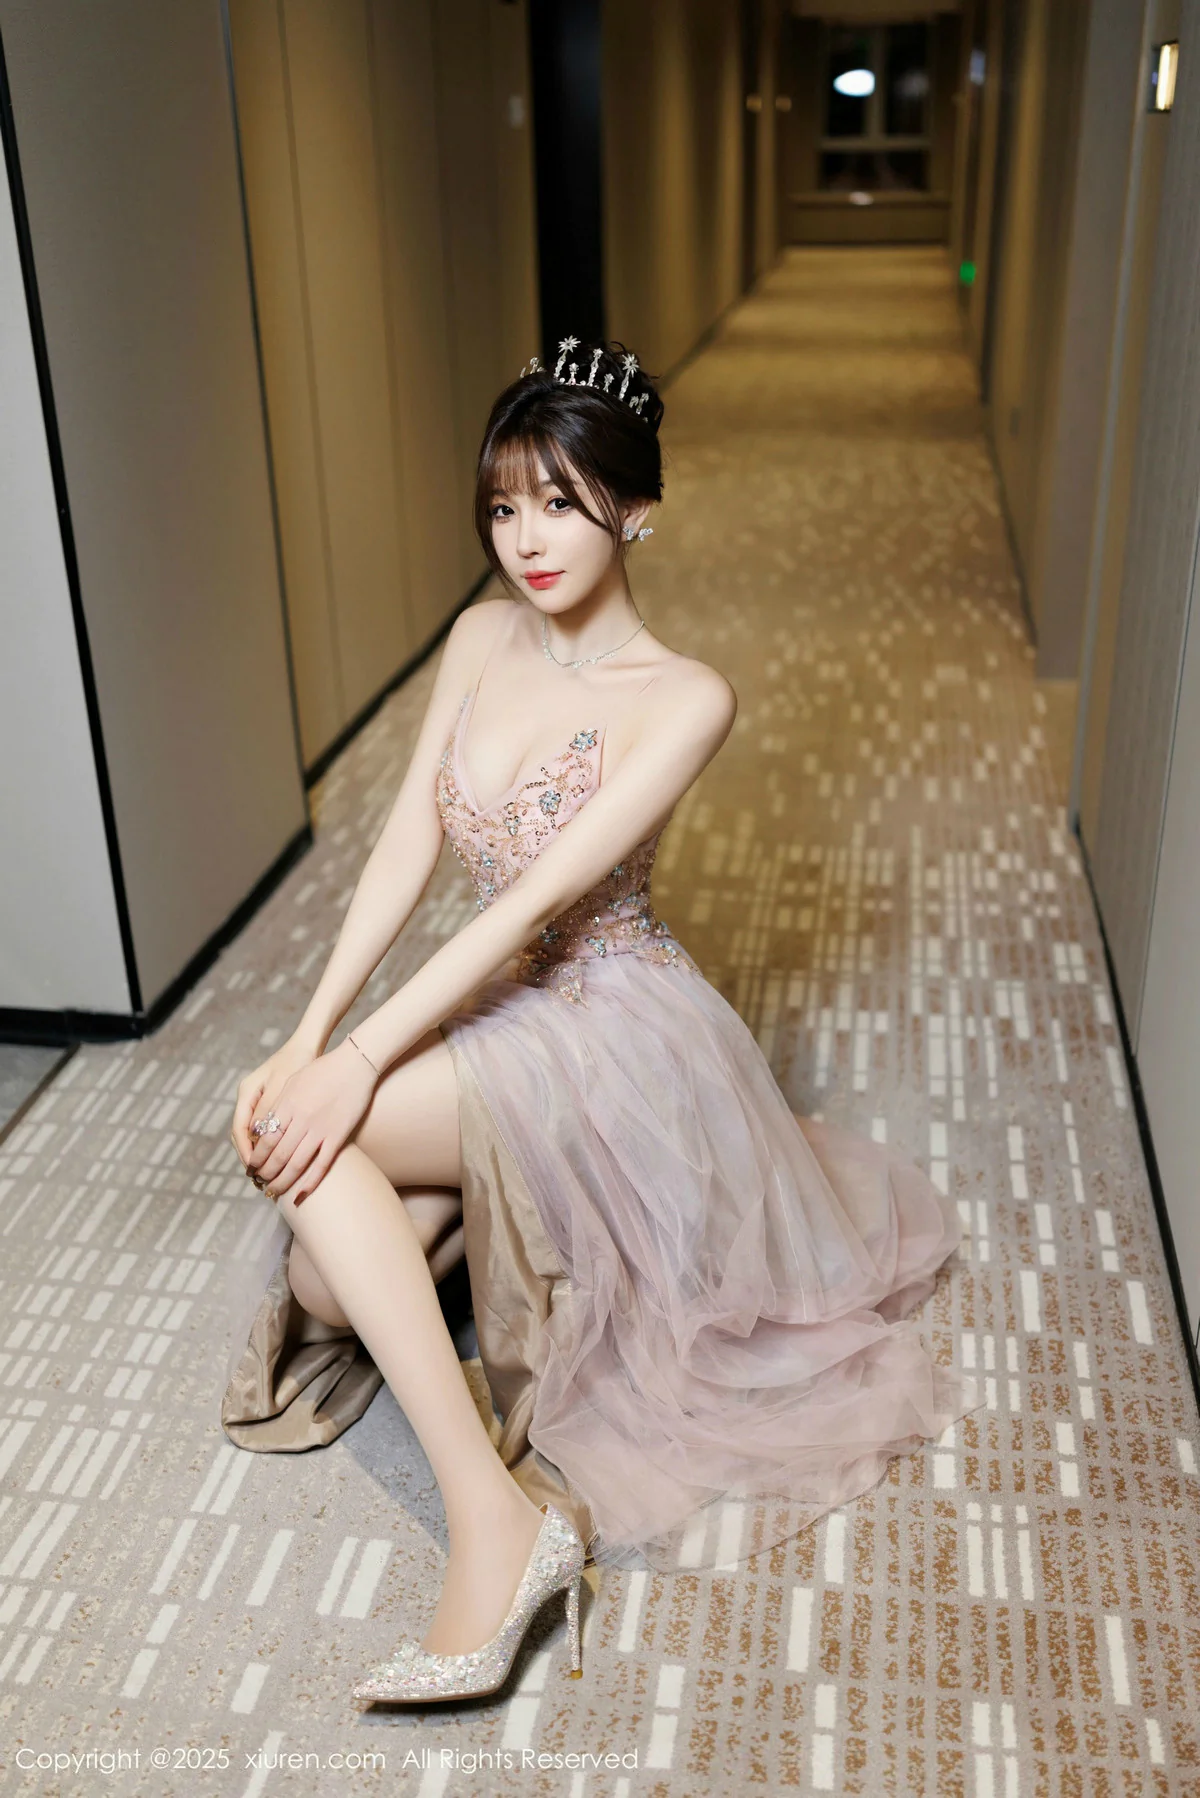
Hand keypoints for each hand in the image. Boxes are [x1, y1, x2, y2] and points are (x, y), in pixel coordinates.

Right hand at [230, 1033, 319, 1171]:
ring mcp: (258, 1102)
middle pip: (242, 1135)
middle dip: (250, 1158)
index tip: (254, 1168)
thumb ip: (270, 1109)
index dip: (245, 1151)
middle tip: (260, 1178)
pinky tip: (280, 1159)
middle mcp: (249, 1098)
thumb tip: (256, 1135)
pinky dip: (269, 1146)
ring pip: (253, 1135)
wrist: (310, 1044)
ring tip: (269, 1174)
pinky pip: (264, 1130)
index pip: (239, 1128)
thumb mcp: (284, 1085)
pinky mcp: (271, 1105)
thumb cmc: (298, 1062)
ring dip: (259, 1155)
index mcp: (247, 1092)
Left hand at [240, 1040, 377, 1206]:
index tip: (251, 1167)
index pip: (265, 1139)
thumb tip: (262, 1126)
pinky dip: (310, 1183)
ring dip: (282, 1182)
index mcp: (287, 1105)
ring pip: (296, 1164)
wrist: (355, 1063)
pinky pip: (322, 1165)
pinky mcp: (338, 1136)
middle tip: (259, 1183)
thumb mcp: (293, 1081)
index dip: (256, 1157)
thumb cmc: (323, 1069)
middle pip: (277, 1156)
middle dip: (265, 1173)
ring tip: (273, 1192)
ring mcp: (320, 1129)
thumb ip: (278, 1104)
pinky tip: (300, 1195)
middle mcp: (301, 1119)